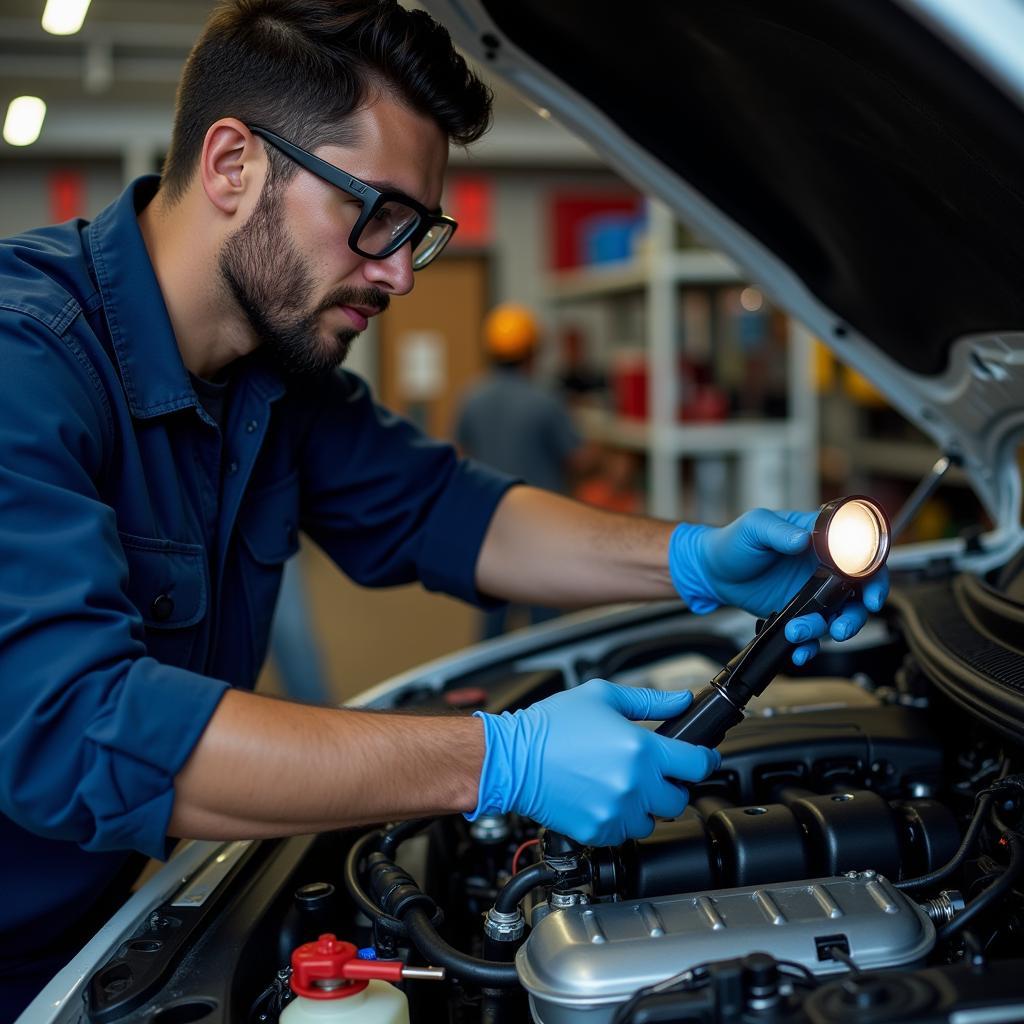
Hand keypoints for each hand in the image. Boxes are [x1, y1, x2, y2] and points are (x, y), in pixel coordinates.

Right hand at [468, 680, 718, 845]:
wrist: (512, 758)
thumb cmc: (550, 726)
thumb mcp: (603, 697)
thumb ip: (650, 701)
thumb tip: (683, 701)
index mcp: (641, 749)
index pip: (697, 764)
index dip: (703, 759)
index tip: (699, 758)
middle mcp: (634, 785)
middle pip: (679, 798)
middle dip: (670, 784)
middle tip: (650, 771)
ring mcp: (616, 813)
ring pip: (652, 821)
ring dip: (644, 806)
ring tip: (620, 785)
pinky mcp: (597, 832)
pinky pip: (624, 834)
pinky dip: (619, 820)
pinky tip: (601, 799)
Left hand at [669, 508, 888, 663]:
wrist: (712, 572)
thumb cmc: (734, 541)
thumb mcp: (754, 527)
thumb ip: (778, 530)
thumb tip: (802, 539)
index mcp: (821, 540)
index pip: (861, 555)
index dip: (875, 575)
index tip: (871, 594)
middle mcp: (823, 568)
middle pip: (858, 594)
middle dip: (856, 615)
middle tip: (840, 627)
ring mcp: (813, 593)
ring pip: (837, 617)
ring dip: (825, 631)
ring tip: (798, 633)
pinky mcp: (798, 614)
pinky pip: (814, 634)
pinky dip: (809, 646)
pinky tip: (798, 651)